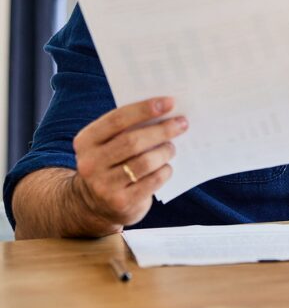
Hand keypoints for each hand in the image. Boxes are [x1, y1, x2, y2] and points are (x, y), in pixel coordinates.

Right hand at [71, 97, 187, 227]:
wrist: (95, 204)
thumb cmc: (112, 162)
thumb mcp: (108, 144)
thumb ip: (128, 127)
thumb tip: (166, 109)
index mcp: (86, 141)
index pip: (117, 120)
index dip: (145, 109)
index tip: (170, 102)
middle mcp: (90, 163)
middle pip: (133, 141)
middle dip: (162, 130)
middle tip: (182, 123)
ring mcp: (104, 186)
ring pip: (145, 162)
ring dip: (165, 151)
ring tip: (172, 148)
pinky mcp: (121, 202)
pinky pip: (153, 181)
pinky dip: (165, 170)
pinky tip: (166, 166)